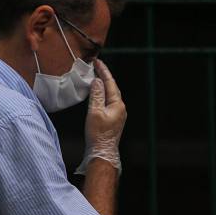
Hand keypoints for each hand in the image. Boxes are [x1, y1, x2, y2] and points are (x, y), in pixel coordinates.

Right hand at [75, 59, 126, 174]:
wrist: (102, 152)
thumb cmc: (98, 135)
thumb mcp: (95, 112)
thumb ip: (96, 95)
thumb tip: (97, 81)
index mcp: (117, 104)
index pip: (110, 83)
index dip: (103, 71)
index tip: (96, 62)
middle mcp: (120, 107)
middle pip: (112, 87)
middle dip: (104, 76)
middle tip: (95, 66)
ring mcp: (118, 114)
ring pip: (111, 94)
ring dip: (103, 85)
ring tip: (95, 76)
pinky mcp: (114, 119)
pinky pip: (109, 101)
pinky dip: (103, 94)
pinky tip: (97, 93)